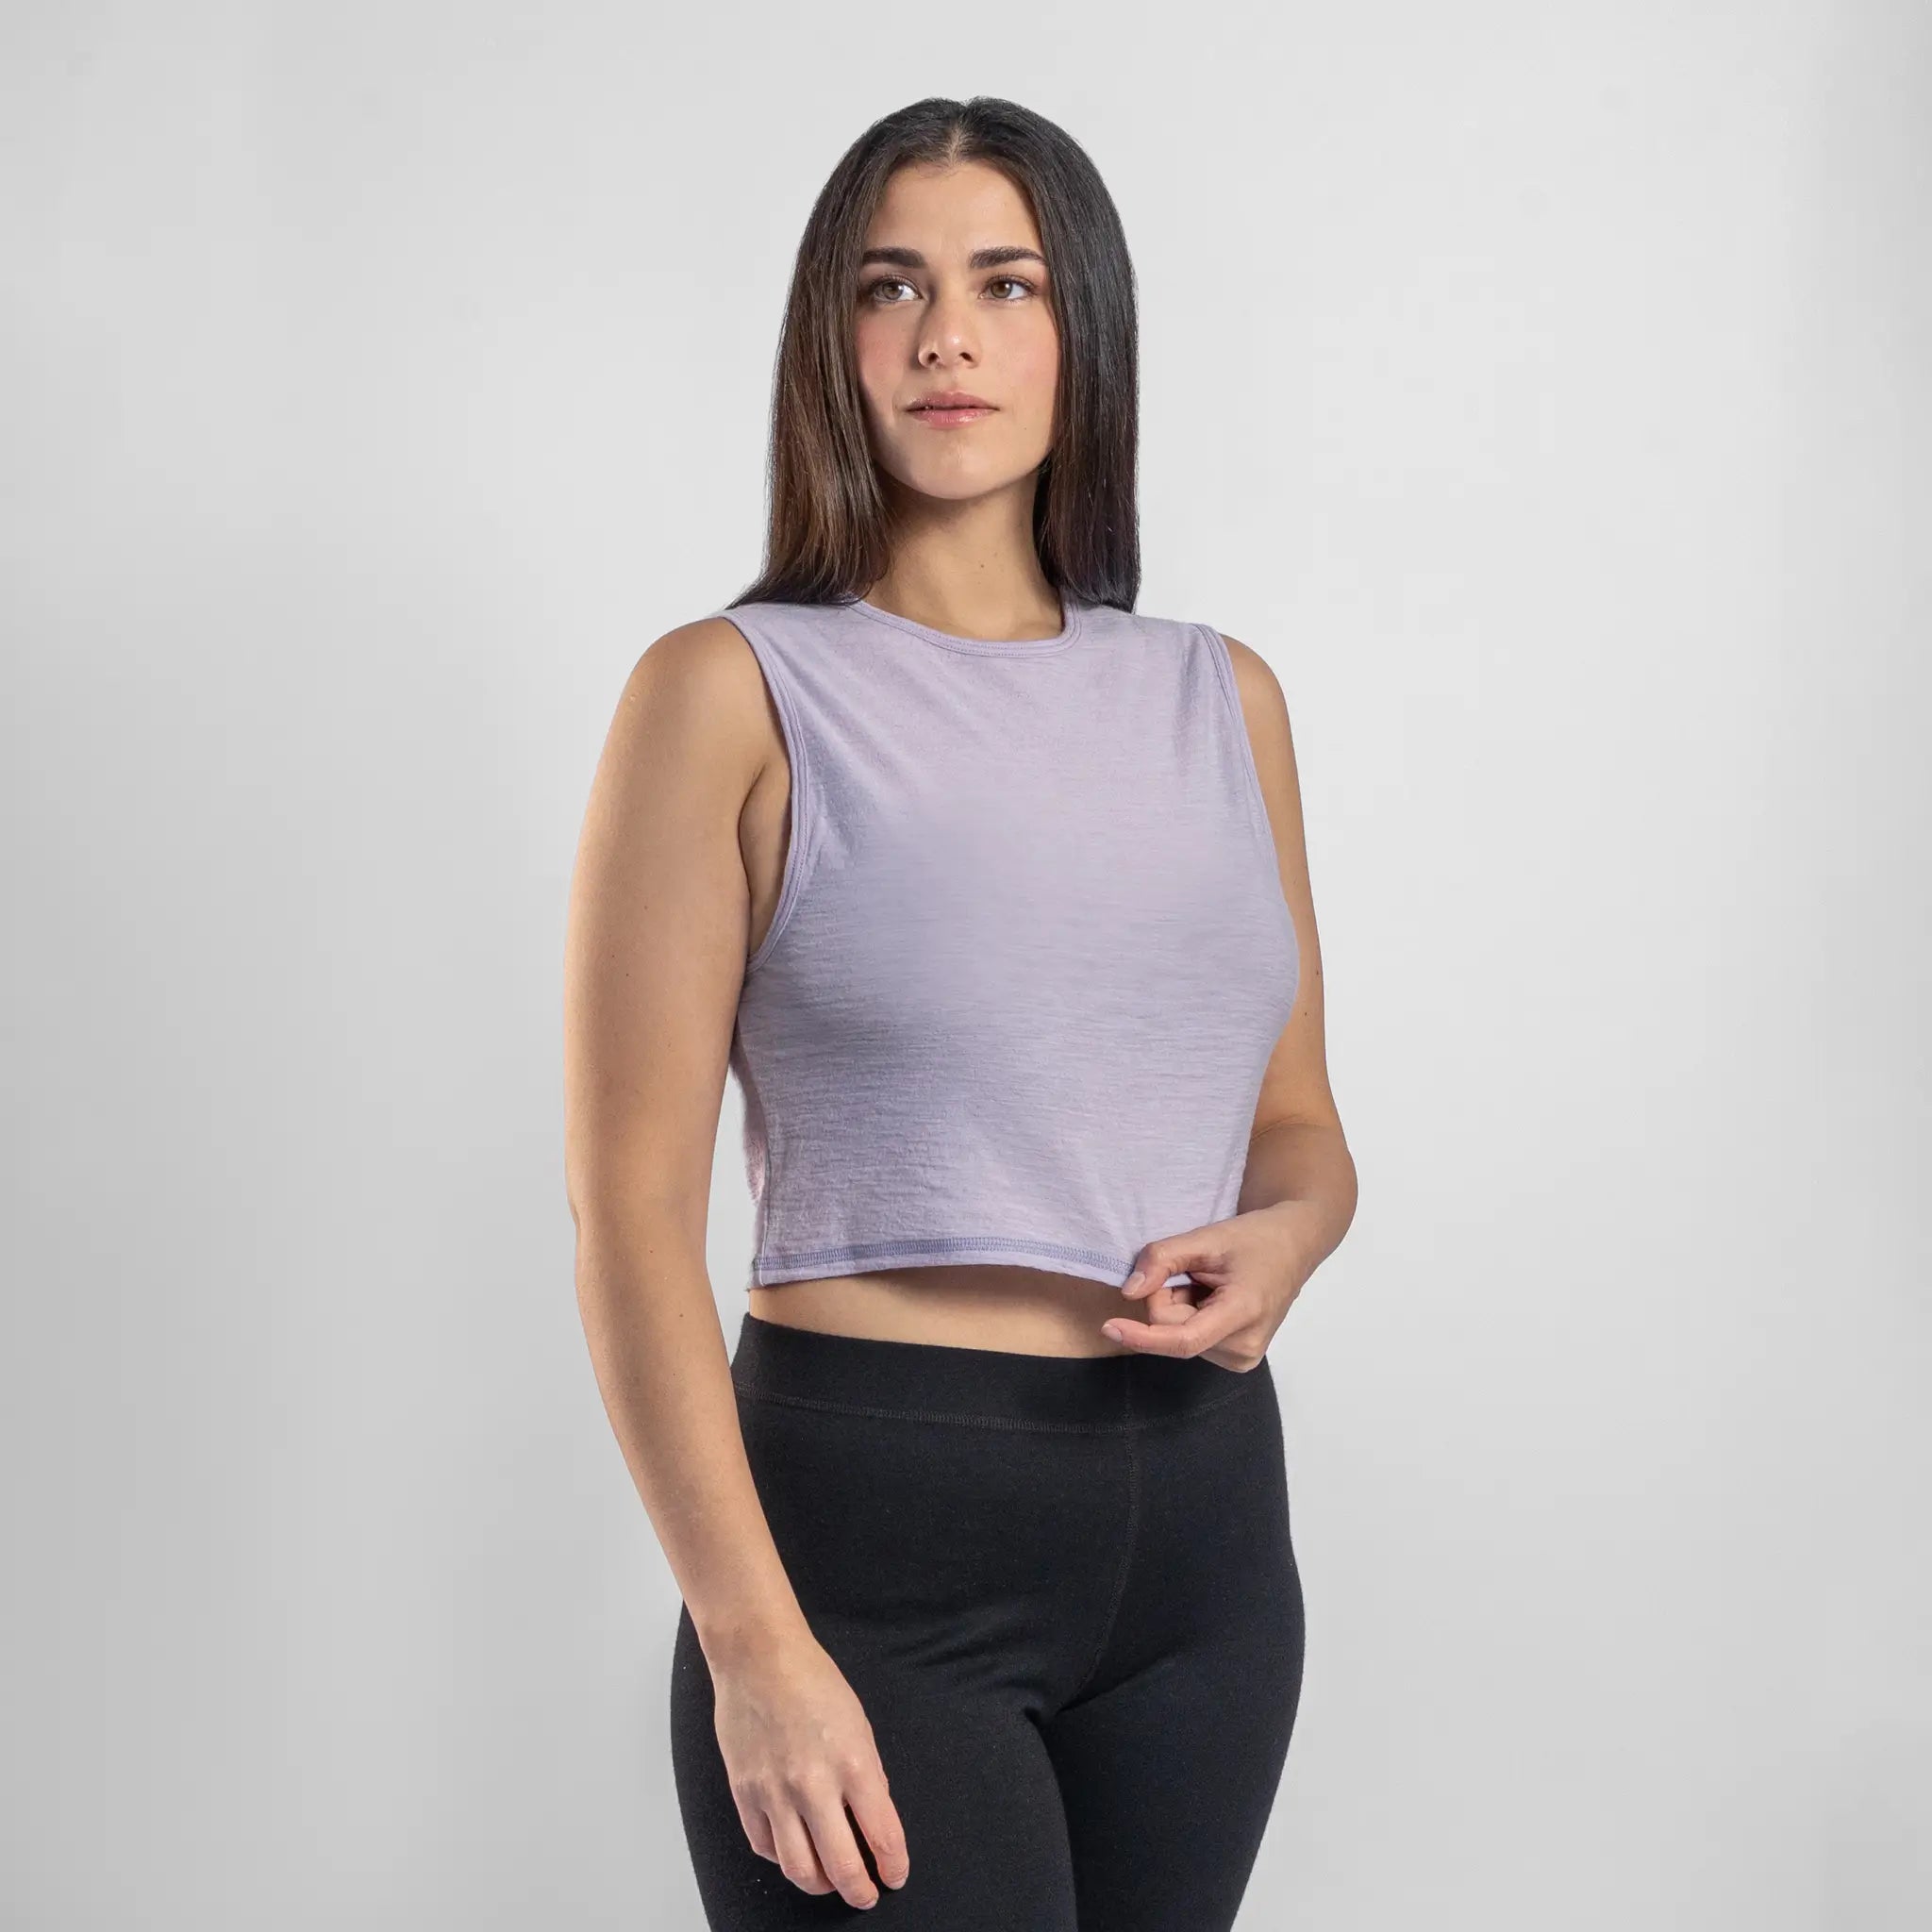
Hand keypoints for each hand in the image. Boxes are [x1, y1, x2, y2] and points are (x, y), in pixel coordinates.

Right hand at [710, 1625, 908, 1907]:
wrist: (758, 1657)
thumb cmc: (812, 1681)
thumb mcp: (859, 1724)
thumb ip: (867, 1775)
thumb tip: (871, 1819)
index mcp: (853, 1763)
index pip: (882, 1836)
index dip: (893, 1866)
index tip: (895, 1876)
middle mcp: (814, 1784)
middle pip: (841, 1866)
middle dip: (860, 1891)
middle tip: (866, 1894)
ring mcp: (775, 1792)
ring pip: (798, 1869)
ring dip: (820, 1885)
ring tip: (830, 1881)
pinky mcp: (744, 1793)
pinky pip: (764, 1847)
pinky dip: (783, 1858)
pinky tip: (795, 1850)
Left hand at [1101, 1203, 1315, 1371]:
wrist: (1295, 1245)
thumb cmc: (1255, 1238)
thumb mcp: (1207, 1237)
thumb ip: (1163, 1260)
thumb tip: (1128, 1291)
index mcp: (1243, 1314)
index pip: (1182, 1339)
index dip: (1142, 1336)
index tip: (1109, 1327)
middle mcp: (1244, 1347)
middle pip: (1173, 1331)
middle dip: (1169, 1298)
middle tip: (1197, 1272)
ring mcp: (1244, 1357)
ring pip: (1179, 1336)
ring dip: (1182, 1307)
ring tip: (1213, 1284)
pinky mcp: (1239, 1359)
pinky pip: (1191, 1339)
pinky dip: (1192, 1315)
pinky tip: (1216, 1298)